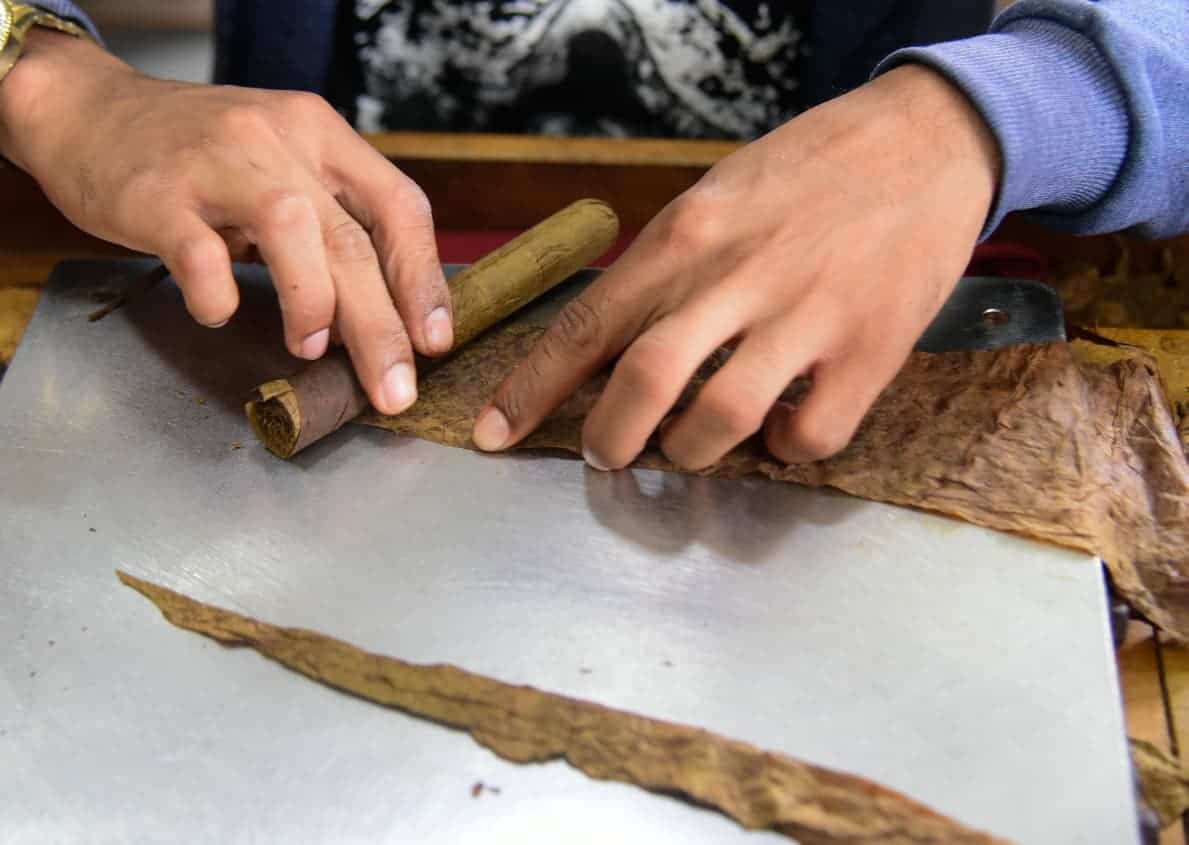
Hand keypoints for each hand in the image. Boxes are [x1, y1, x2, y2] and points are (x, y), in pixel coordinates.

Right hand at [0, 31, 450, 414]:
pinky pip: (198, 253)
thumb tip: (391, 309)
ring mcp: (216, 163)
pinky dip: (217, 295)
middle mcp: (278, 140)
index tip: (434, 340)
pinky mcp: (156, 195)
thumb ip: (333, 217)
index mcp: (321, 134)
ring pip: (290, 230)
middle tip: (395, 390)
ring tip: (311, 348)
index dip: (424, 278)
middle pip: (351, 238)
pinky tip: (220, 313)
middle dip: (382, 326)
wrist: (88, 110)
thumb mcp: (283, 162)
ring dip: (313, 302)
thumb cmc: (201, 153)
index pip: (399, 205)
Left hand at [472, 65, 1001, 468]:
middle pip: (644, 384)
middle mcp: (738, 276)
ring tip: (690, 447)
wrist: (926, 140)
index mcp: (687, 235)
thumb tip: (615, 346)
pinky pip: (808, 437)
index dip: (531, 390)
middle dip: (609, 439)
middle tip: (605, 457)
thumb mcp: (716, 199)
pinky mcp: (871, 350)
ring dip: (690, 453)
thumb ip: (666, 271)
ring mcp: (807, 315)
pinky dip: (782, 450)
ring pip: (719, 422)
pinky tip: (779, 428)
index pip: (586, 325)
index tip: (495, 432)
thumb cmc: (809, 171)